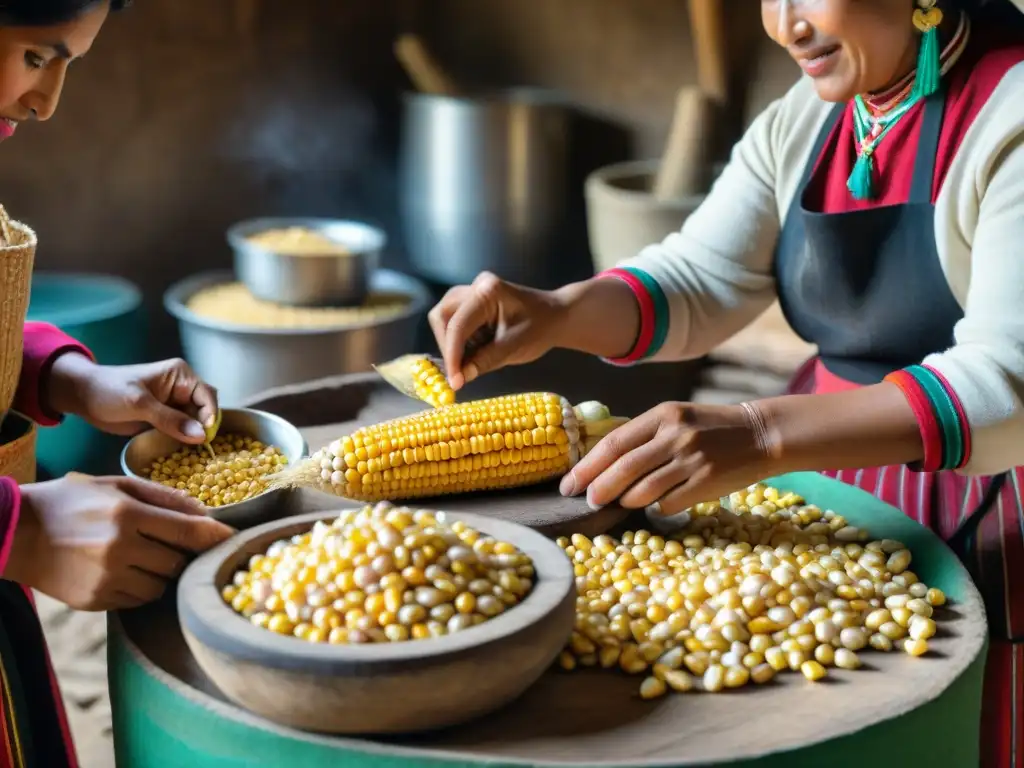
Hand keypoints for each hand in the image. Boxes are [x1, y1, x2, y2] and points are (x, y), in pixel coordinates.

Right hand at [4, 474, 234, 610]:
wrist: (15, 533)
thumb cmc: (70, 501)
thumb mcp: (115, 485)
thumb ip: (163, 496)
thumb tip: (204, 511)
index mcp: (126, 516)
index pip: (187, 532)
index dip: (215, 537)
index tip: (233, 539)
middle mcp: (119, 550)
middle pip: (178, 562)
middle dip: (184, 554)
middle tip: (178, 544)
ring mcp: (106, 579)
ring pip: (161, 585)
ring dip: (163, 572)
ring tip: (145, 555)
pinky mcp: (95, 601)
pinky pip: (137, 599)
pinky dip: (140, 586)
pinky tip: (125, 569)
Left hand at [46, 353, 217, 443]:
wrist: (82, 397)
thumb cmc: (109, 391)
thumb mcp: (139, 404)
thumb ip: (170, 419)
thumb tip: (201, 436)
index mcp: (181, 376)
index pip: (207, 395)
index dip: (210, 415)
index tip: (205, 436)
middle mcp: (182, 389)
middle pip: (205, 409)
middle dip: (204, 426)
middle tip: (200, 447)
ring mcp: (174, 404)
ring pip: (195, 422)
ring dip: (195, 435)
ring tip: (194, 453)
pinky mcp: (165, 419)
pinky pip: (182, 429)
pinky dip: (184, 440)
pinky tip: (182, 451)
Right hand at [428, 272, 567, 389]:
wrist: (557, 316)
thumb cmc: (541, 328)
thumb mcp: (514, 347)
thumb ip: (485, 361)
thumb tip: (460, 378)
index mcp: (488, 292)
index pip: (458, 325)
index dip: (452, 355)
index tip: (454, 381)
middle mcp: (476, 286)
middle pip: (442, 316)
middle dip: (447, 346)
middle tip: (459, 371)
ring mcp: (473, 291)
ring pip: (444, 318)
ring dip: (453, 343)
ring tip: (475, 357)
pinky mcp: (472, 302)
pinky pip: (454, 321)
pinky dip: (461, 340)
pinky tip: (480, 348)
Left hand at [559, 402, 774, 515]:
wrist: (760, 434)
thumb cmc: (710, 428)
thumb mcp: (676, 419)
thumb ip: (644, 437)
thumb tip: (602, 466)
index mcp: (663, 415)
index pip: (615, 442)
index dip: (587, 466)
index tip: (570, 483)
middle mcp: (676, 435)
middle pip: (624, 467)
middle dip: (599, 488)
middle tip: (586, 502)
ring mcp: (692, 459)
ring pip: (644, 490)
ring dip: (626, 501)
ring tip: (620, 503)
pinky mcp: (707, 482)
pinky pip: (669, 504)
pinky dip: (657, 508)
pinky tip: (656, 505)